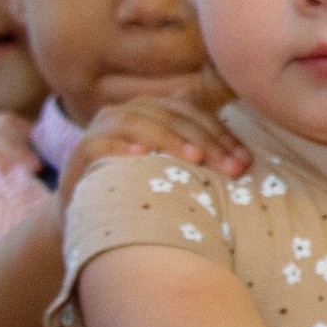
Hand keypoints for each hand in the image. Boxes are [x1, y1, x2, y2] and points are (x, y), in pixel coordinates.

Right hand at [59, 97, 251, 208]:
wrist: (90, 217)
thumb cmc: (139, 187)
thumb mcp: (170, 165)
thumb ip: (197, 144)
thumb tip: (242, 140)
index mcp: (152, 110)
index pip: (192, 113)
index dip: (221, 134)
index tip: (246, 161)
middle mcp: (126, 113)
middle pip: (171, 117)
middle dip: (206, 141)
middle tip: (232, 169)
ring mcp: (100, 131)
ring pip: (136, 123)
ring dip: (168, 140)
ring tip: (195, 158)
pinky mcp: (80, 154)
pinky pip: (98, 145)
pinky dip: (120, 149)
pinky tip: (141, 158)